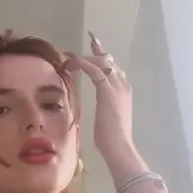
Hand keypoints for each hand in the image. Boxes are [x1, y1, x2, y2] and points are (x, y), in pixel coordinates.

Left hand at [63, 32, 133, 164]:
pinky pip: (94, 70)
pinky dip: (83, 64)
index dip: (101, 56)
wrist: (118, 145)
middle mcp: (123, 84)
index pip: (113, 67)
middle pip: (107, 61)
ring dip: (83, 59)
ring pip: (100, 62)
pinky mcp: (108, 91)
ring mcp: (117, 86)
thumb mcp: (108, 115)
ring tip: (68, 58)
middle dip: (90, 54)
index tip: (93, 47)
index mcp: (124, 90)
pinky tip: (72, 63)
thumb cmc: (111, 136)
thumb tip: (100, 105)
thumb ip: (105, 105)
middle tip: (72, 54)